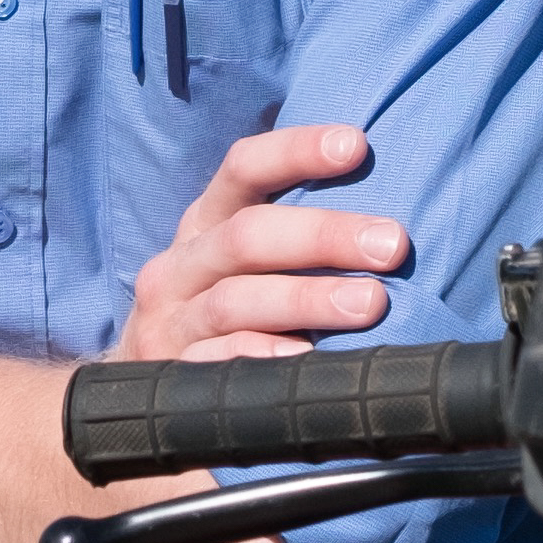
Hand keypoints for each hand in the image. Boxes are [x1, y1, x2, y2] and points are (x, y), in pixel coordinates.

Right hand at [113, 123, 408, 376]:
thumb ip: (296, 239)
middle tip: (392, 245)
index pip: (242, 168)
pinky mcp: (171, 375)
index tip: (356, 146)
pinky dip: (265, 356)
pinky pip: (219, 362)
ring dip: (307, 299)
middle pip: (248, 236)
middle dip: (324, 236)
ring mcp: (171, 322)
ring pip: (236, 300)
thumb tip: (386, 220)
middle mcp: (181, 266)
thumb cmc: (226, 315)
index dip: (296, 151)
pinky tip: (308, 358)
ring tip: (370, 303)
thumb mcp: (244, 267)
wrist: (149, 395)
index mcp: (205, 223)